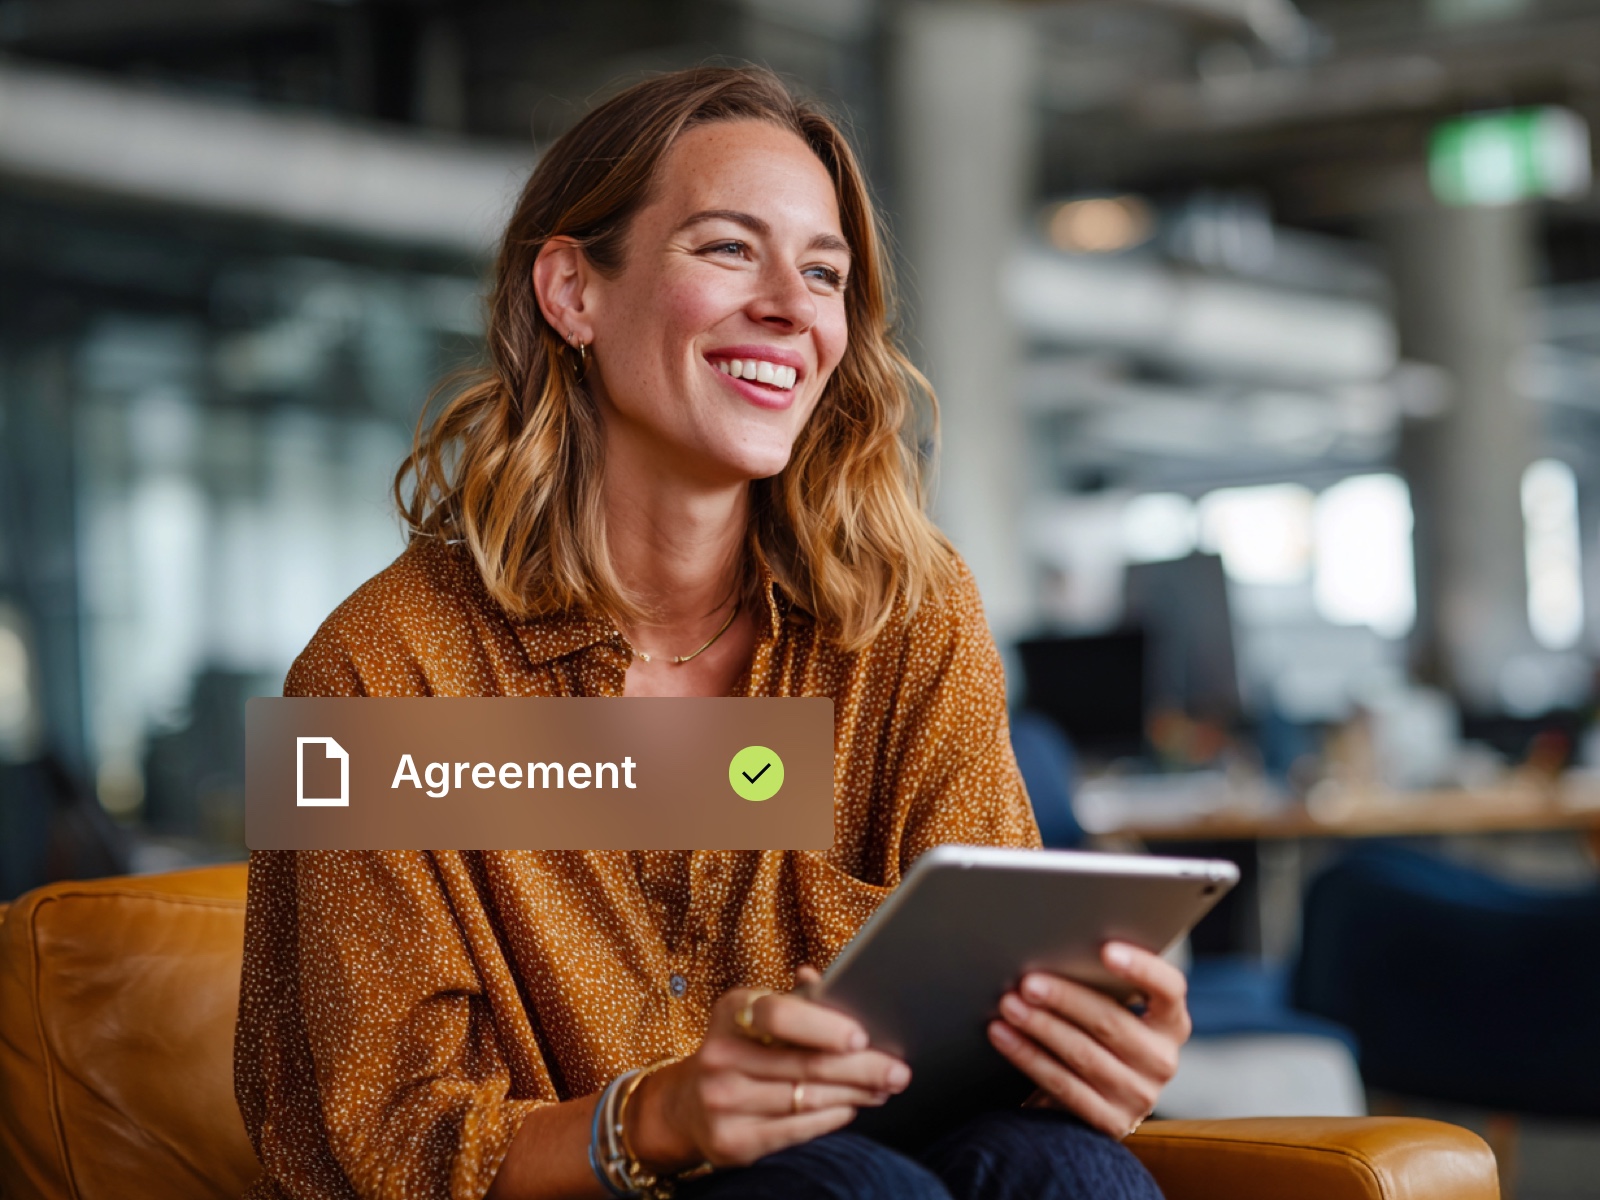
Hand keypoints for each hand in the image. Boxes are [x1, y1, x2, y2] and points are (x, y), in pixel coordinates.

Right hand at [629, 967, 910, 1170]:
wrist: (689, 1104)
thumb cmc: (742, 1048)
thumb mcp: (758, 1013)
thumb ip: (795, 999)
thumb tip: (821, 976)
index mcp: (732, 1011)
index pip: (778, 1013)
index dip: (823, 1025)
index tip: (863, 1036)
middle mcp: (720, 1055)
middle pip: (805, 1064)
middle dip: (862, 1068)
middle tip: (898, 1072)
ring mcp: (722, 1101)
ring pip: (807, 1099)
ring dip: (855, 1095)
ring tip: (883, 1089)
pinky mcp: (731, 1141)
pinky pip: (796, 1130)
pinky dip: (831, 1119)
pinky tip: (850, 1108)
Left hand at [986, 942, 1188, 1138]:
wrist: (1099, 1099)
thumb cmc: (1100, 1035)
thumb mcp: (1114, 1009)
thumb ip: (1100, 984)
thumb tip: (1051, 947)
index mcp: (1170, 1022)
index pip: (1168, 989)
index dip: (1141, 968)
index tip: (1106, 949)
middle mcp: (1161, 1060)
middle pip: (1111, 1022)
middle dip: (1064, 999)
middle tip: (1027, 982)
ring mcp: (1139, 1095)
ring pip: (1082, 1054)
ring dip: (1040, 1027)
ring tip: (1009, 1005)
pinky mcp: (1110, 1122)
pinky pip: (1062, 1085)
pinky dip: (1028, 1056)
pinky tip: (1003, 1035)